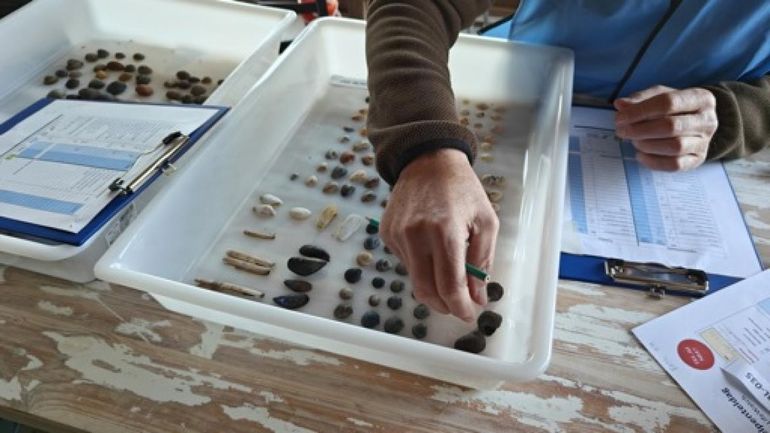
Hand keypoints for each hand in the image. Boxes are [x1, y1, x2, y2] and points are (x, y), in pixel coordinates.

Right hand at [380, 148, 498, 321]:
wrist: (428, 161)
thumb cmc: (463, 190)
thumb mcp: (485, 222)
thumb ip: (482, 262)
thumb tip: (477, 297)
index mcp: (445, 232)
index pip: (449, 286)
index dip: (460, 307)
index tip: (469, 315)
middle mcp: (416, 235)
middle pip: (426, 291)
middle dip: (445, 306)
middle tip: (459, 306)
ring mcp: (398, 235)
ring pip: (414, 279)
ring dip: (433, 286)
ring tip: (448, 271)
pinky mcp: (387, 233)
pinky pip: (405, 263)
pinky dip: (421, 266)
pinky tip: (430, 249)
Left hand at [614, 85, 717, 170]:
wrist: (696, 123)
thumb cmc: (676, 107)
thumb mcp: (660, 96)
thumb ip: (641, 99)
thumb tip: (621, 104)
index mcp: (700, 98)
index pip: (668, 102)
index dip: (640, 111)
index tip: (620, 118)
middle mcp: (707, 120)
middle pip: (671, 126)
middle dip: (641, 130)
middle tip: (622, 131)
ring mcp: (704, 142)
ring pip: (674, 147)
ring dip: (647, 145)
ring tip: (634, 141)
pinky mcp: (697, 159)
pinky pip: (674, 165)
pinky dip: (653, 162)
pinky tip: (640, 155)